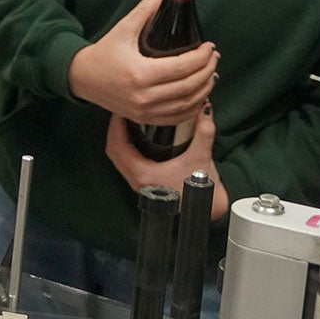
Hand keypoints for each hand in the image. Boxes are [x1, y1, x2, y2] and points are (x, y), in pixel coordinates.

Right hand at [69, 0, 218, 124]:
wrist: (81, 78)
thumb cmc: (103, 53)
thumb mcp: (124, 28)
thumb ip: (146, 9)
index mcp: (140, 73)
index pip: (182, 67)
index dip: (202, 57)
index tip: (209, 46)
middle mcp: (143, 96)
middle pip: (189, 87)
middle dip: (207, 71)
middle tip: (214, 57)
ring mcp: (144, 111)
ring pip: (186, 105)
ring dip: (204, 89)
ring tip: (211, 73)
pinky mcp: (143, 118)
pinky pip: (175, 118)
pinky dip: (192, 108)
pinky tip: (200, 95)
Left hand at [106, 105, 229, 219]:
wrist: (204, 210)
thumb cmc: (200, 189)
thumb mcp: (202, 156)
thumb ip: (204, 130)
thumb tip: (205, 108)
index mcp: (143, 174)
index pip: (118, 146)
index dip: (116, 126)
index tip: (121, 110)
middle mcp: (137, 180)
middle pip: (114, 151)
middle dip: (116, 130)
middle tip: (123, 112)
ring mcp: (140, 183)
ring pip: (120, 158)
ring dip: (121, 139)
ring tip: (130, 122)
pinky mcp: (147, 183)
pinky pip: (129, 163)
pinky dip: (129, 148)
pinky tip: (140, 138)